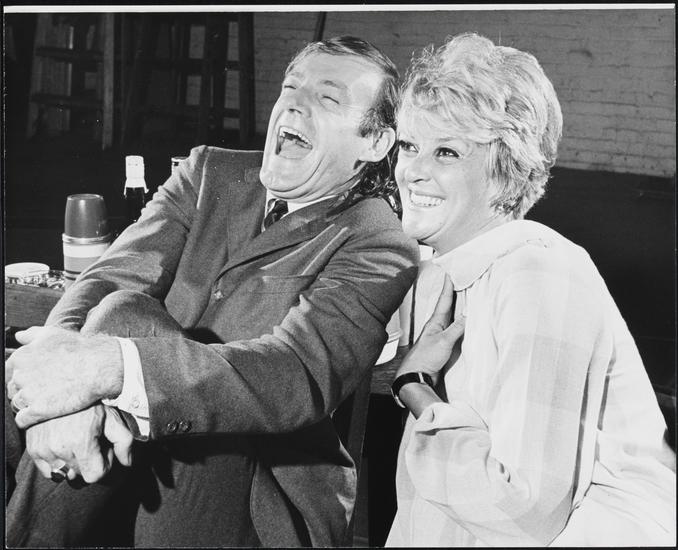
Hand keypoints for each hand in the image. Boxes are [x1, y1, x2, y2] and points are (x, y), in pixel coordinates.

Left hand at [6, 326, 123, 428]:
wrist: (98, 366)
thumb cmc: (79, 348)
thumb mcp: (53, 333)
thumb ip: (32, 335)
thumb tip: (19, 336)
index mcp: (21, 357)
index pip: (8, 372)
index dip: (21, 377)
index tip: (35, 379)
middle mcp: (21, 375)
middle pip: (12, 389)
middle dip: (24, 391)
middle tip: (43, 391)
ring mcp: (28, 393)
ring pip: (16, 405)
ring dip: (27, 405)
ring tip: (45, 401)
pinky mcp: (38, 410)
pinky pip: (21, 420)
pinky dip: (28, 420)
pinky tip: (42, 413)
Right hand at [25, 404, 133, 483]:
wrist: (58, 388)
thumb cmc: (89, 403)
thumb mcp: (111, 417)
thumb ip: (124, 441)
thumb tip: (127, 463)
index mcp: (81, 442)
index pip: (95, 475)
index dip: (103, 464)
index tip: (103, 449)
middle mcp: (59, 448)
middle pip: (80, 473)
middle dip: (89, 461)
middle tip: (90, 440)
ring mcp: (43, 449)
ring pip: (64, 473)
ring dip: (72, 462)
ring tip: (76, 440)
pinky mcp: (33, 448)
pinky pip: (47, 470)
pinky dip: (57, 462)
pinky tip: (63, 443)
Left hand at [396, 275, 465, 384]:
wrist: (417, 377)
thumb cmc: (424, 358)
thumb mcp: (443, 341)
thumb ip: (457, 328)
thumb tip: (469, 315)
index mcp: (435, 322)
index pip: (444, 300)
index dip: (448, 287)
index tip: (451, 273)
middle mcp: (438, 327)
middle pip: (449, 307)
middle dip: (456, 295)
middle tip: (462, 281)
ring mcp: (441, 336)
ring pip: (453, 319)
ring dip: (460, 309)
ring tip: (467, 298)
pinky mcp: (445, 347)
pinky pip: (456, 332)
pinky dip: (462, 325)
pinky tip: (467, 324)